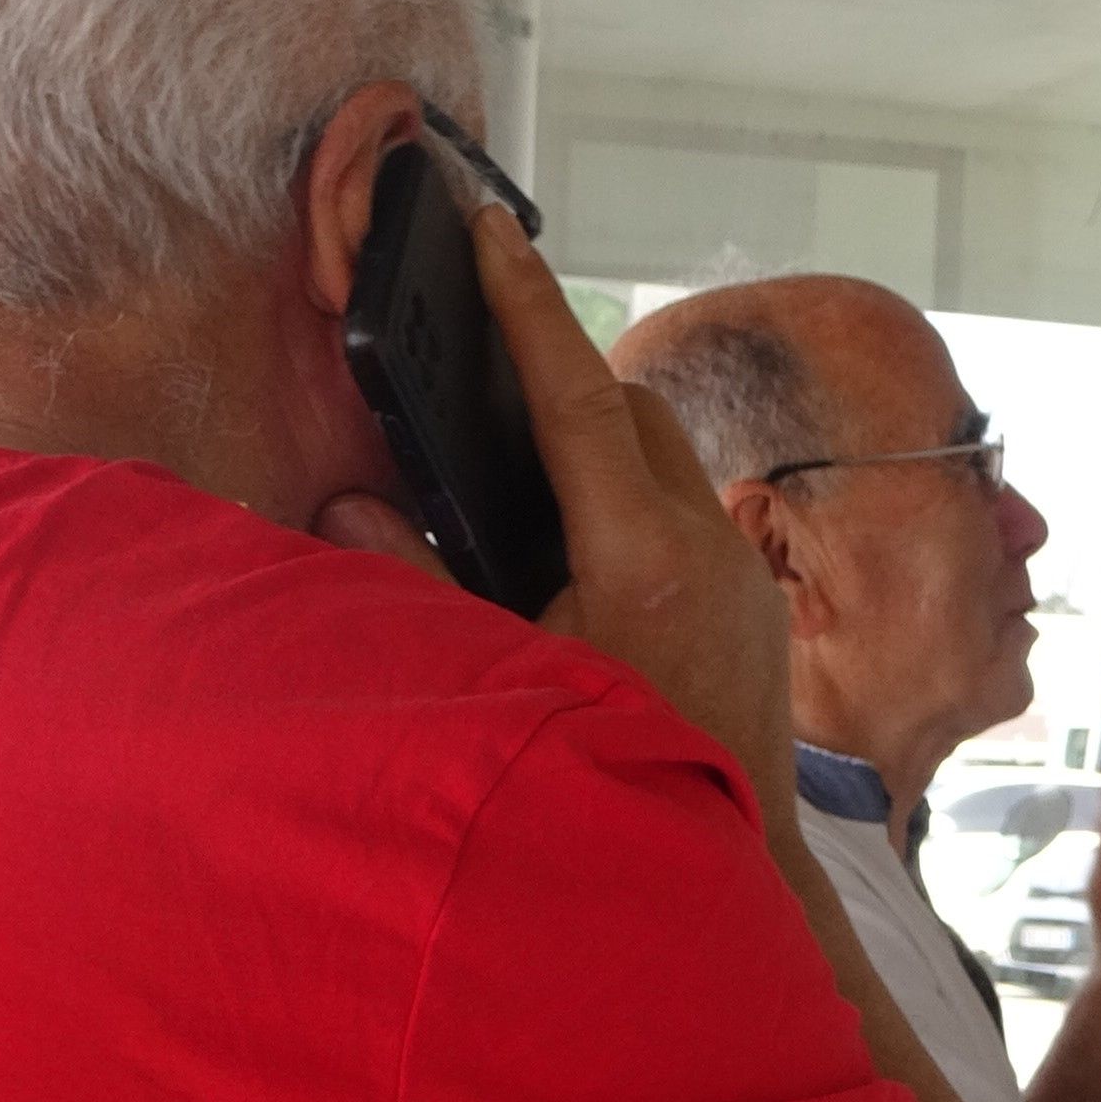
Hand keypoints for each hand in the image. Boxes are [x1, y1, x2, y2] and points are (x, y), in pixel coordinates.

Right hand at [316, 201, 793, 803]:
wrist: (724, 870)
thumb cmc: (605, 785)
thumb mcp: (499, 683)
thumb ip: (423, 587)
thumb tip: (348, 504)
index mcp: (643, 556)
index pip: (575, 398)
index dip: (527, 307)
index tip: (492, 230)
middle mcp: (707, 547)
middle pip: (628, 411)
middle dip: (559, 375)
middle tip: (487, 351)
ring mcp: (740, 574)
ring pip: (666, 459)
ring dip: (599, 441)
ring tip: (521, 454)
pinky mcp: (752, 603)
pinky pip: (689, 512)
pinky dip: (631, 499)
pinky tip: (578, 540)